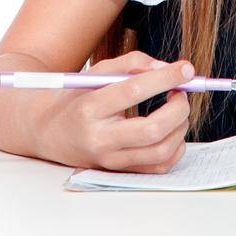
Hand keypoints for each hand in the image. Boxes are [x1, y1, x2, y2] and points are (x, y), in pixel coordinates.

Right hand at [46, 49, 193, 172]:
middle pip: (152, 130)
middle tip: (182, 91)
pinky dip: (175, 147)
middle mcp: (100, 139)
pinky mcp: (120, 172)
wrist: (49, 132)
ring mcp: (110, 160)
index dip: (165, 78)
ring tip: (176, 107)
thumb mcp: (97, 71)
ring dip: (180, 126)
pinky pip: (159, 167)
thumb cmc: (77, 97)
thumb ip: (132, 63)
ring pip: (160, 152)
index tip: (186, 69)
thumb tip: (167, 69)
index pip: (134, 91)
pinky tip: (171, 129)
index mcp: (90, 108)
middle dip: (178, 108)